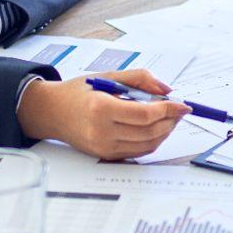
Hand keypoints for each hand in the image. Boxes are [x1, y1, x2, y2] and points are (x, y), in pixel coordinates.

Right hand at [20, 68, 189, 159]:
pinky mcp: (105, 156)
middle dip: (170, 121)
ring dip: (164, 132)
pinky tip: (155, 129)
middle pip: (149, 132)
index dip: (169, 110)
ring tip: (169, 119)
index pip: (145, 114)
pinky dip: (151, 141)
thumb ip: (139, 79)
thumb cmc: (78, 92)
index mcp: (101, 109)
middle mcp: (101, 132)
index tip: (182, 104)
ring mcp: (103, 147)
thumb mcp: (107, 77)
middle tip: (179, 111)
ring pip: (147, 145)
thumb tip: (167, 90)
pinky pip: (137, 152)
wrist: (50, 112)